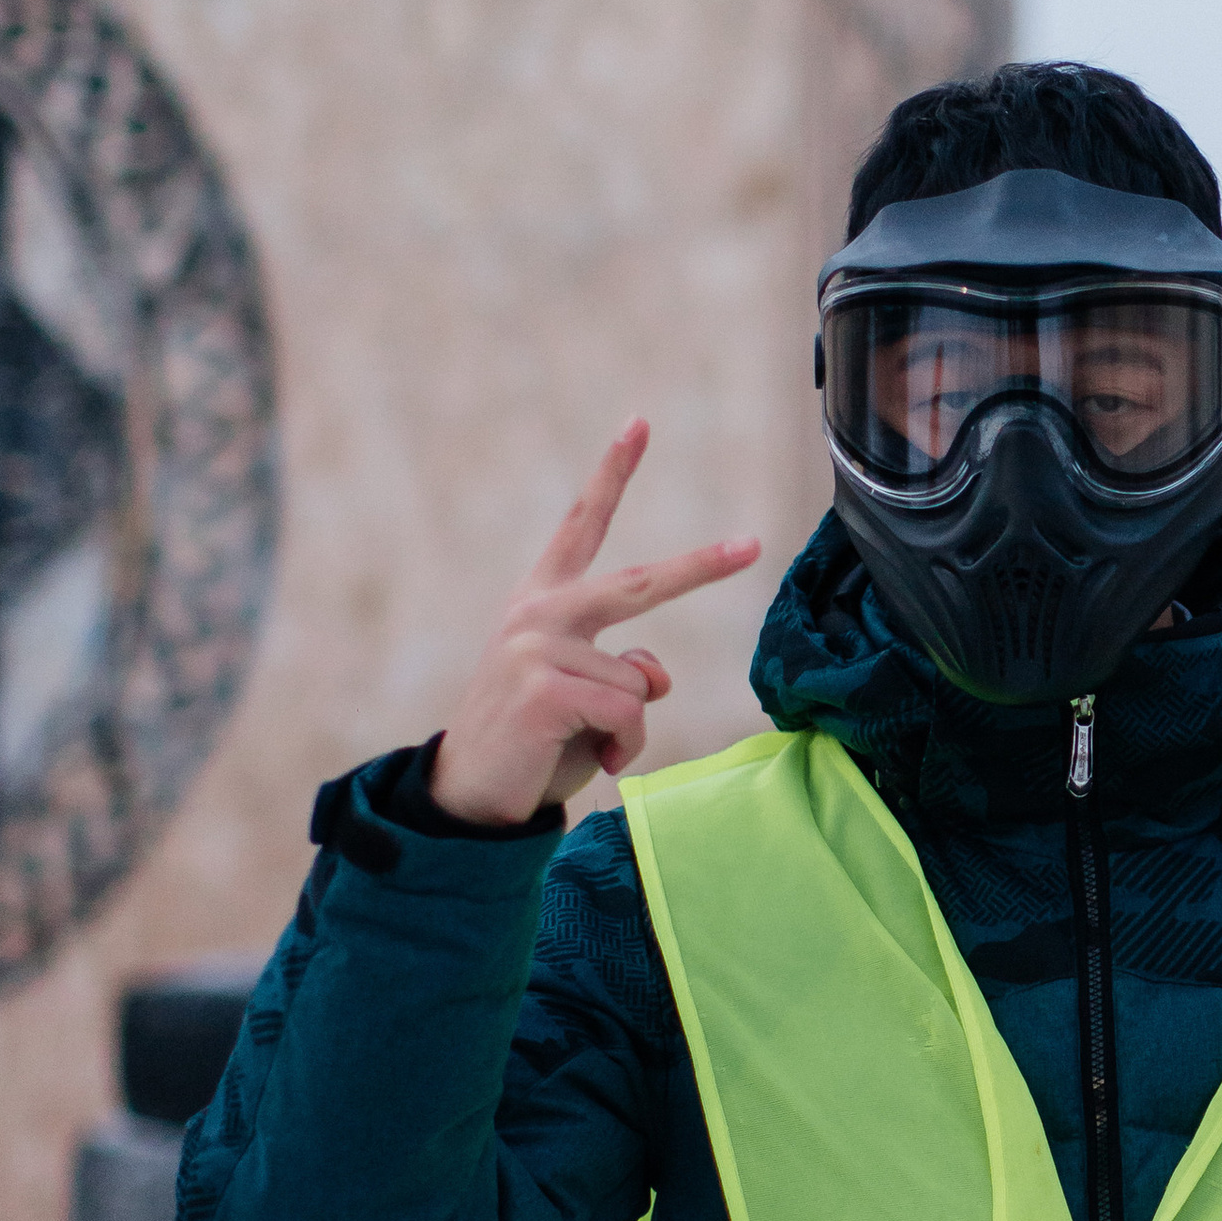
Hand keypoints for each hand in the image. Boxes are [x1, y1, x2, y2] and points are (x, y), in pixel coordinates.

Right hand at [429, 421, 759, 825]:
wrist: (471, 796)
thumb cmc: (534, 742)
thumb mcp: (585, 696)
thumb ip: (624, 670)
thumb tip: (654, 672)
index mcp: (542, 601)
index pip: (581, 526)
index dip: (612, 473)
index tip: (639, 424)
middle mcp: (537, 614)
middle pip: (639, 583)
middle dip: (701, 567)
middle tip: (750, 545)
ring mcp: (536, 648)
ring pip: (641, 681)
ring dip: (631, 726)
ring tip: (588, 744)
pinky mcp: (543, 688)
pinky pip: (628, 713)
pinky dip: (623, 746)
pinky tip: (592, 759)